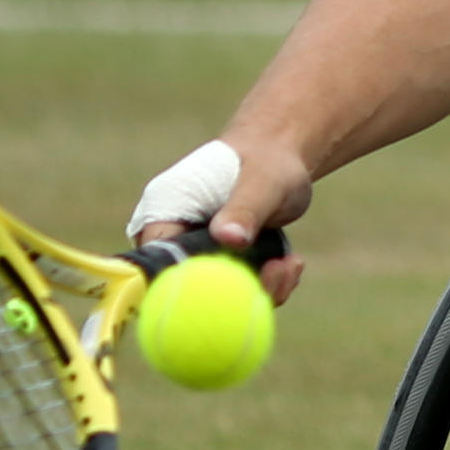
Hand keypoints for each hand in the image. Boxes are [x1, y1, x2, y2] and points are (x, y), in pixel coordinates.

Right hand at [135, 142, 316, 306]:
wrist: (280, 156)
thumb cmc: (266, 160)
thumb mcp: (259, 182)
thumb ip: (244, 209)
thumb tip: (230, 238)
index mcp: (163, 216)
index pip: (157, 264)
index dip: (184, 287)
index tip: (228, 289)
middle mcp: (174, 241)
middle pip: (187, 288)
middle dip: (233, 294)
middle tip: (274, 277)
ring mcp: (198, 255)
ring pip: (217, 294)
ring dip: (257, 290)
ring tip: (290, 266)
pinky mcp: (222, 265)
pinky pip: (239, 289)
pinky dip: (267, 285)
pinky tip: (292, 264)